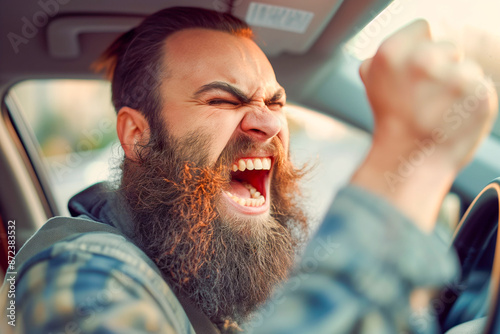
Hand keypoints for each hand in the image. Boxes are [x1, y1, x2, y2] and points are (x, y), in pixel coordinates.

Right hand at [351, 20, 497, 231]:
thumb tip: (400, 43)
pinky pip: (481, 87)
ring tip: (440, 109)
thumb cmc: (392, 122)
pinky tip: (453, 117)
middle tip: (427, 96)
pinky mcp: (479, 94)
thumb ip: (383, 56)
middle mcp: (423, 60)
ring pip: (466, 66)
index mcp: (392, 52)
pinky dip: (471, 102)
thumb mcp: (372, 83)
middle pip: (448, 45)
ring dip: (458, 85)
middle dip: (442, 67)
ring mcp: (454, 77)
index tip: (419, 72)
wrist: (409, 161)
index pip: (424, 27)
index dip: (422, 48)